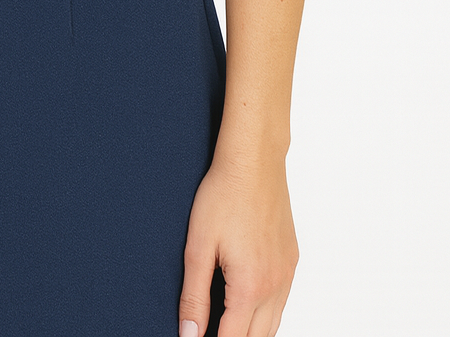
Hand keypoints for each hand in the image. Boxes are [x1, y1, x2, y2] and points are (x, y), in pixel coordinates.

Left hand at [178, 152, 298, 336]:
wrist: (254, 162)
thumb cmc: (223, 196)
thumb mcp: (198, 247)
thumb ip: (194, 297)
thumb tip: (189, 334)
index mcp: (250, 288)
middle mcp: (275, 287)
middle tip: (211, 332)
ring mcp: (288, 274)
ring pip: (273, 325)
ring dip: (252, 332)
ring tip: (227, 325)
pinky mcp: (292, 260)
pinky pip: (283, 301)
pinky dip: (266, 313)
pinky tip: (249, 304)